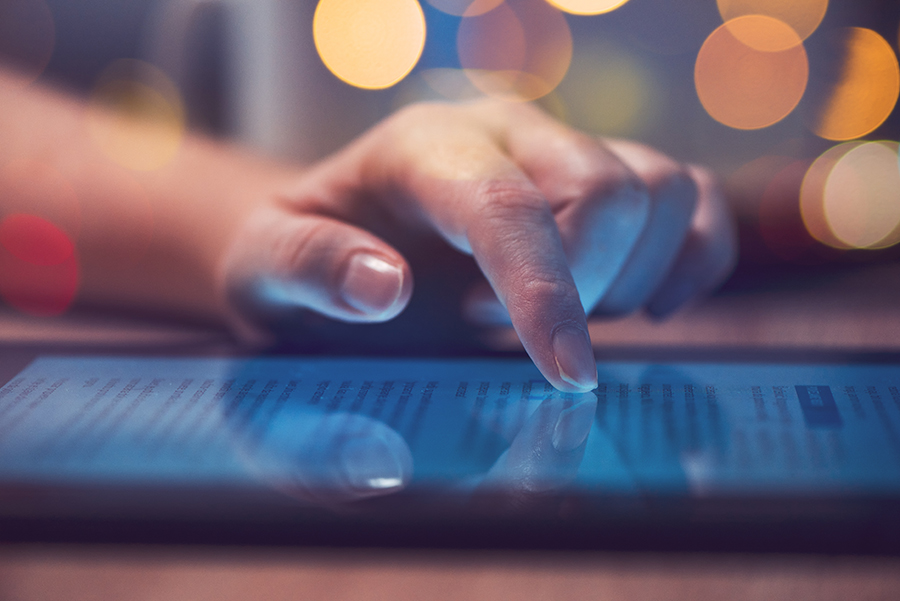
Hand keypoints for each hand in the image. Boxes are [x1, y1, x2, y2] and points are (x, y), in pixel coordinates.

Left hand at [219, 100, 736, 391]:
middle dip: (584, 289)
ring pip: (665, 191)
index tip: (561, 376)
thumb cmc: (302, 257)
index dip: (546, 294)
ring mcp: (561, 150)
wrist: (335, 235)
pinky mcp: (602, 179)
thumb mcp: (265, 268)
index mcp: (425, 146)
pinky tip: (640, 305)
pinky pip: (692, 200)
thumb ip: (308, 268)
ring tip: (555, 317)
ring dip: (630, 278)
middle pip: (609, 189)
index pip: (508, 206)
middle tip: (504, 333)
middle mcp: (506, 132)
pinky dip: (693, 258)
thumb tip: (383, 288)